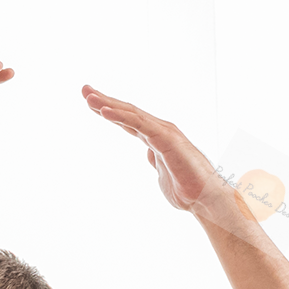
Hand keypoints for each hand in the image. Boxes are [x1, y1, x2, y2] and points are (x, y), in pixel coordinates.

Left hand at [81, 86, 228, 218]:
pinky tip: (104, 111)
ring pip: (131, 114)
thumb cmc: (187, 188)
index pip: (128, 120)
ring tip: (89, 96)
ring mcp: (163, 132)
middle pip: (127, 112)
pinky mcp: (165, 140)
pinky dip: (121, 117)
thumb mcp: (163, 171)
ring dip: (108, 104)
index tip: (91, 102)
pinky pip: (139, 125)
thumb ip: (155, 159)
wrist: (205, 198)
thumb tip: (150, 154)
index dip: (109, 110)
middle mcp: (159, 130)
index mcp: (155, 137)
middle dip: (104, 100)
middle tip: (84, 89)